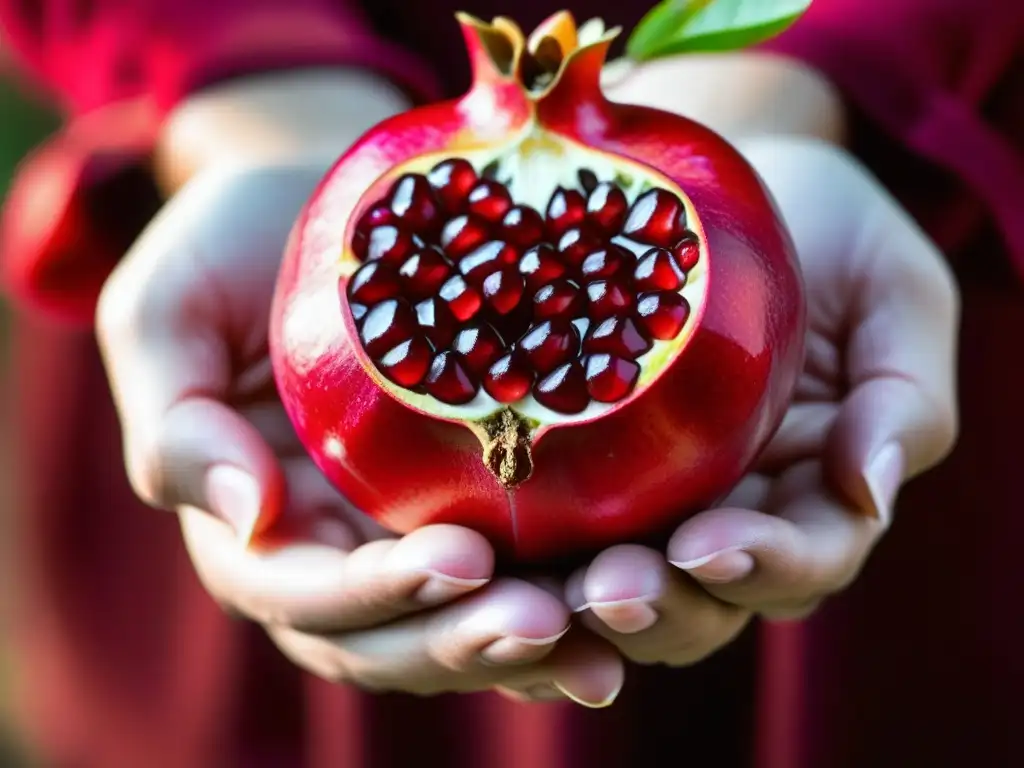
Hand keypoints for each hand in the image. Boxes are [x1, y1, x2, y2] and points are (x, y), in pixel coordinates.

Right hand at [96, 160, 622, 705]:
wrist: (322, 198)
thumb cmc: (235, 244)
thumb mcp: (169, 310)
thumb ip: (176, 420)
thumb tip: (244, 515)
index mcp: (252, 522)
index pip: (300, 592)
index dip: (373, 594)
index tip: (459, 560)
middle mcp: (330, 550)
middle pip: (386, 641)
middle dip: (461, 640)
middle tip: (546, 619)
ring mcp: (401, 537)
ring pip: (452, 630)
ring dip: (522, 650)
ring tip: (597, 644)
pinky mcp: (469, 507)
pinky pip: (511, 580)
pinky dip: (562, 611)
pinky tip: (627, 608)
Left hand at [567, 136, 957, 663]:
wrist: (740, 177)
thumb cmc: (833, 233)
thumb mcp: (894, 295)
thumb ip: (904, 399)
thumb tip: (872, 493)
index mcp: (819, 486)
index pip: (808, 557)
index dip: (766, 565)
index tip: (709, 546)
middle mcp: (738, 509)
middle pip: (710, 598)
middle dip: (667, 604)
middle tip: (613, 589)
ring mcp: (660, 496)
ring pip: (636, 588)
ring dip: (596, 603)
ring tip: (556, 590)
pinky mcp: (591, 470)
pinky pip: (565, 535)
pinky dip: (538, 563)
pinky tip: (498, 560)